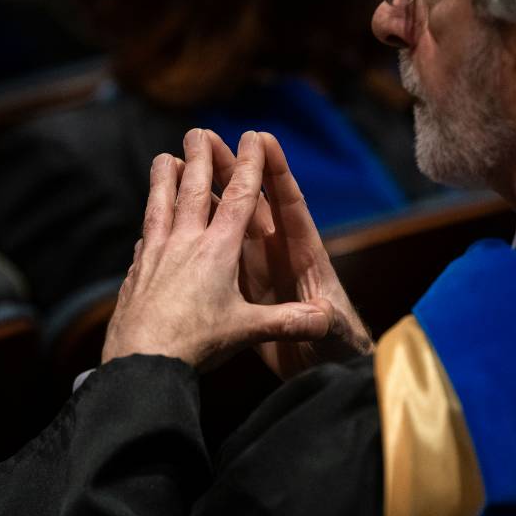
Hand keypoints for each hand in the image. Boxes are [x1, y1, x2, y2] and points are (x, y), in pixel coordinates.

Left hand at [101, 129, 334, 372]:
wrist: (141, 360)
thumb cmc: (196, 344)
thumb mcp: (247, 332)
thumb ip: (287, 321)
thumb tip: (325, 320)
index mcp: (218, 250)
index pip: (239, 197)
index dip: (250, 165)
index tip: (254, 137)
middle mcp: (185, 243)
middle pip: (194, 189)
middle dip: (200, 157)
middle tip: (199, 131)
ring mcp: (155, 254)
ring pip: (160, 205)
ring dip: (163, 178)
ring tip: (163, 157)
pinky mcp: (136, 272)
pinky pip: (144, 238)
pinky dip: (149, 225)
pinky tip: (146, 227)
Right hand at [208, 131, 372, 378]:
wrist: (325, 377)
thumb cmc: (338, 352)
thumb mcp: (333, 334)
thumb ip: (325, 322)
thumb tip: (323, 317)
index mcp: (305, 256)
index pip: (290, 206)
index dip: (277, 172)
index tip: (261, 139)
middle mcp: (281, 254)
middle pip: (255, 202)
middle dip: (235, 168)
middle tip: (209, 137)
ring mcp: (261, 268)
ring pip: (232, 220)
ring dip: (212, 192)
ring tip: (185, 164)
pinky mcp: (245, 287)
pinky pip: (219, 251)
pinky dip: (201, 230)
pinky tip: (177, 216)